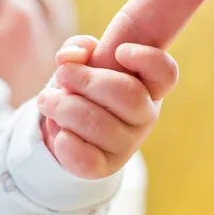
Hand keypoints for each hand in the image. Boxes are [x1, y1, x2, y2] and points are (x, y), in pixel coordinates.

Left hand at [37, 35, 178, 179]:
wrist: (70, 125)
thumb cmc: (86, 86)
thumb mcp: (84, 59)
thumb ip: (79, 47)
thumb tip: (70, 56)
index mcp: (148, 84)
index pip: (165, 73)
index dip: (148, 59)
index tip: (120, 51)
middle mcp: (145, 115)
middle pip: (128, 95)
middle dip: (87, 80)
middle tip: (62, 74)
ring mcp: (127, 143)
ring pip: (99, 125)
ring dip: (64, 108)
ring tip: (47, 99)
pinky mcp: (104, 167)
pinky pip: (86, 161)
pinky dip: (66, 143)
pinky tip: (59, 131)